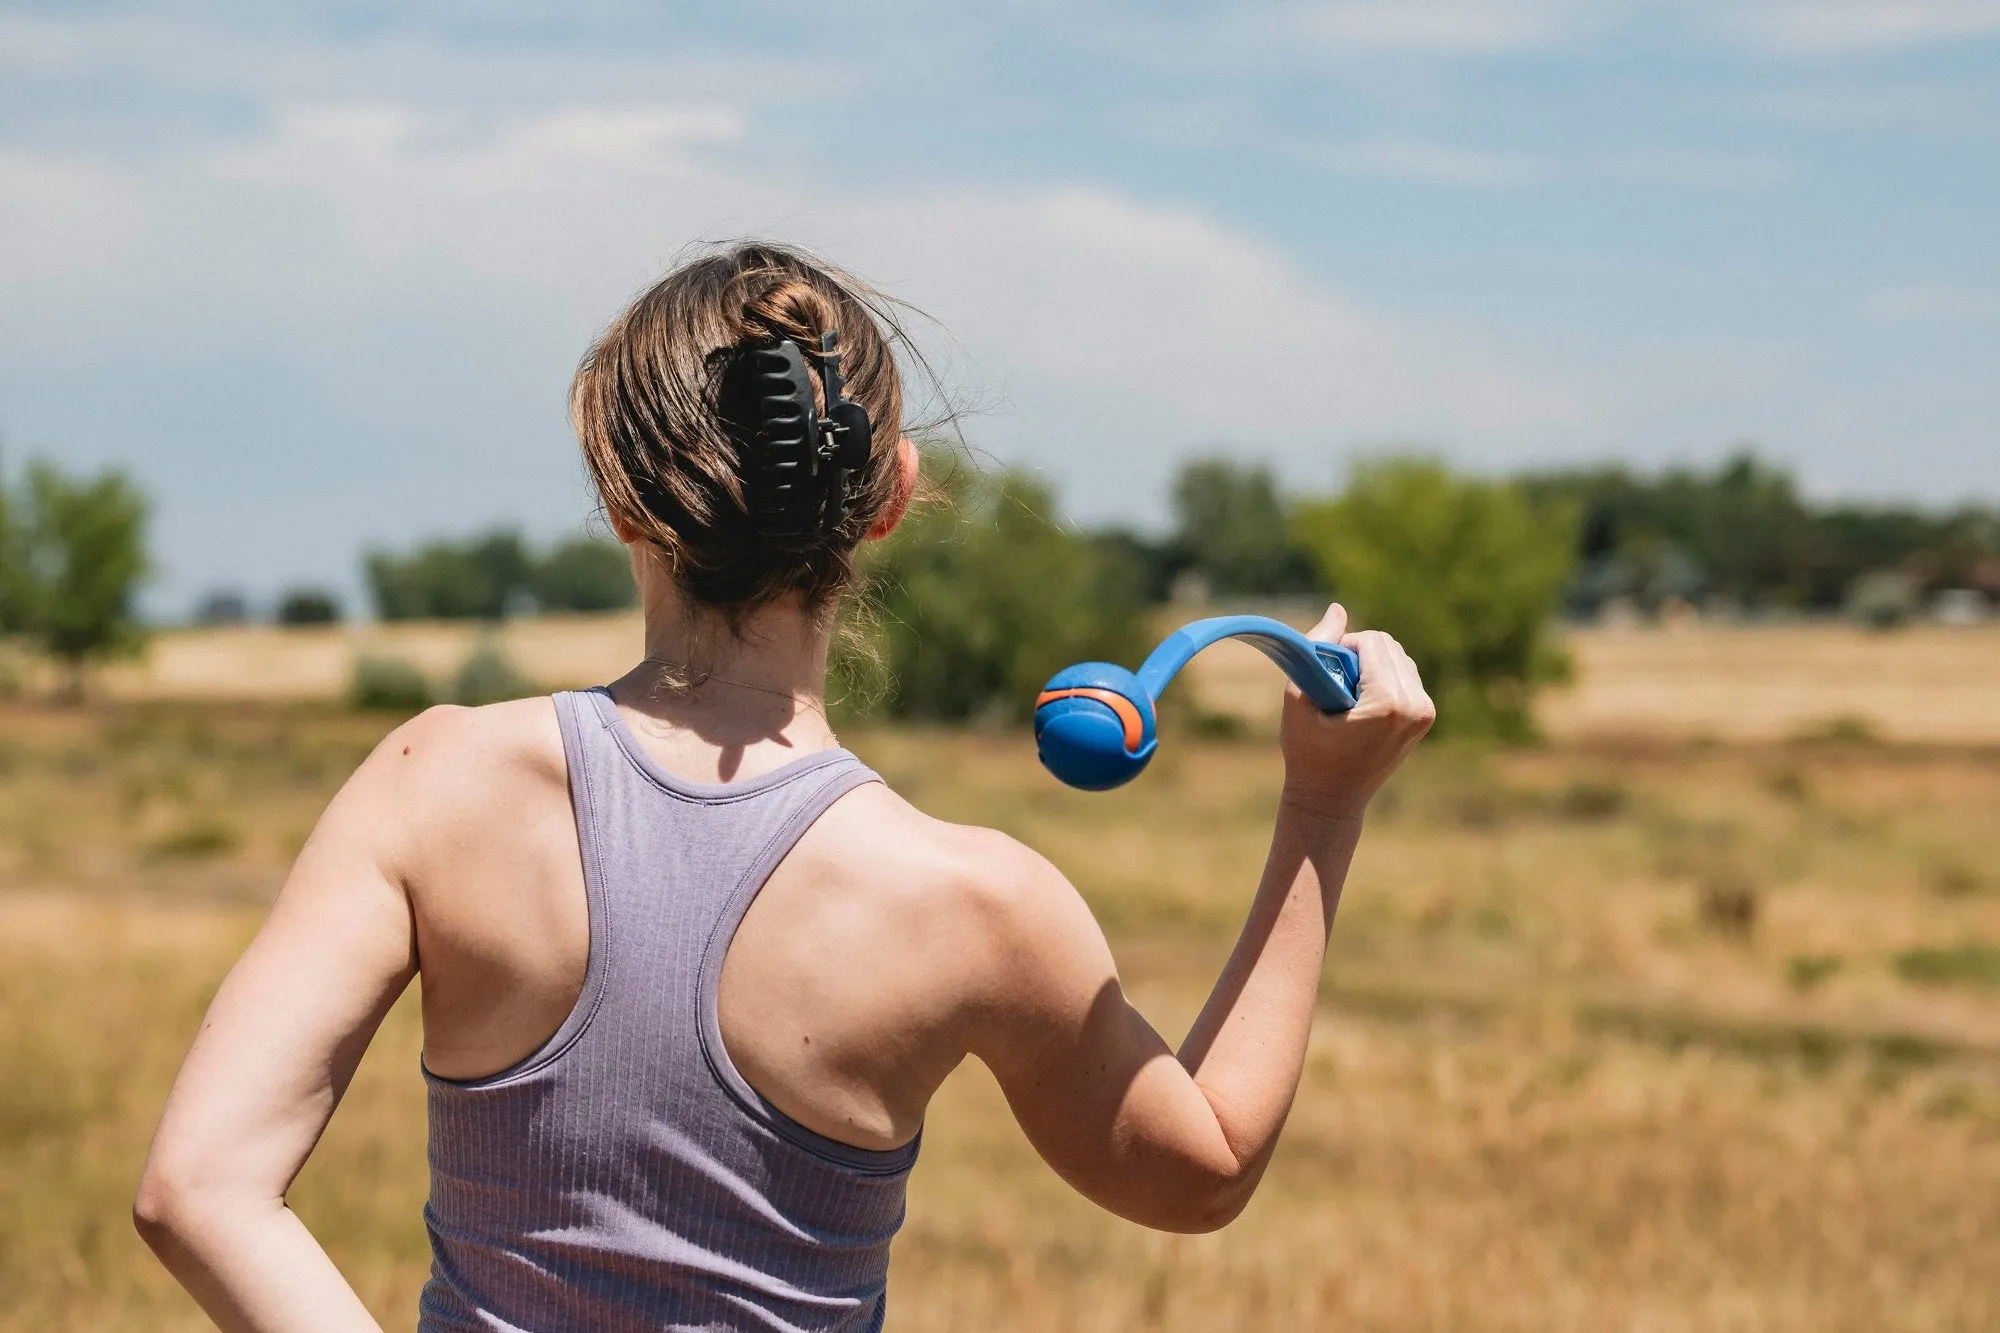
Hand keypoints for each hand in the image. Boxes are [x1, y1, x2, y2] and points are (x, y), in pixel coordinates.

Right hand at [1277, 603, 1434, 821]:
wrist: (1331, 800)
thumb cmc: (1308, 752)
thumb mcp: (1300, 697)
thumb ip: (1318, 648)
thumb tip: (1339, 608)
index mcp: (1389, 703)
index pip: (1372, 641)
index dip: (1342, 646)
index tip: (1325, 672)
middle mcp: (1416, 705)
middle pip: (1388, 645)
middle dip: (1358, 653)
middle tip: (1334, 683)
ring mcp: (1425, 712)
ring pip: (1398, 656)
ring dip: (1371, 663)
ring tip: (1347, 694)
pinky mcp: (1426, 716)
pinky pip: (1406, 674)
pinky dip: (1383, 676)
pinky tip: (1362, 701)